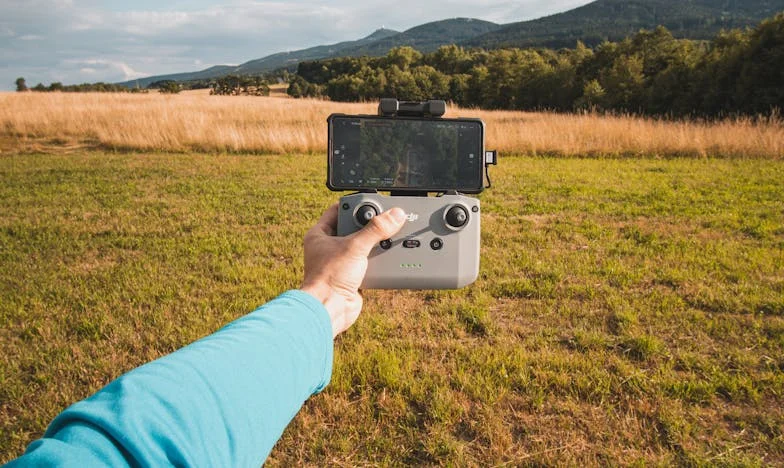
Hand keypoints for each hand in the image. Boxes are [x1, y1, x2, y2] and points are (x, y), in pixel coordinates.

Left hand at [300, 204, 405, 337]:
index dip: (354, 204)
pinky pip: (368, 262)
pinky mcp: (351, 276)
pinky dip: (378, 260)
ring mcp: (340, 262)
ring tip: (389, 235)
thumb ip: (376, 229)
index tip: (372, 201)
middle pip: (353, 227)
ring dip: (375, 243)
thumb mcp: (356, 246)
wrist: (330, 310)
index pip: (338, 210)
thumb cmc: (329, 278)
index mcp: (319, 234)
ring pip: (362, 245)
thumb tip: (395, 215)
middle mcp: (328, 247)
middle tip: (385, 218)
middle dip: (369, 224)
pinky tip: (387, 255)